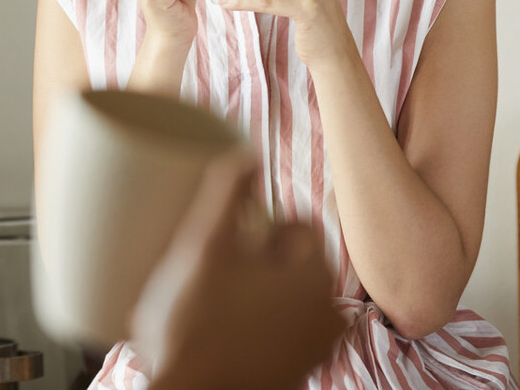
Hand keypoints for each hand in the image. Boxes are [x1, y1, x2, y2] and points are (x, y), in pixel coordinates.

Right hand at [133, 152, 342, 389]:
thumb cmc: (193, 328)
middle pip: (294, 261)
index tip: (229, 236)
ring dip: (256, 291)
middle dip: (256, 258)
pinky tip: (222, 329)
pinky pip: (281, 331)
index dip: (261, 223)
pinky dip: (258, 325)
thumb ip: (227, 194)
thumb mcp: (202, 247)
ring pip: (287, 297)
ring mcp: (313, 351)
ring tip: (215, 298)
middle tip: (215, 267)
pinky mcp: (294, 374)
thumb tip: (246, 153)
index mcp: (314, 279)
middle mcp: (326, 316)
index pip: (301, 225)